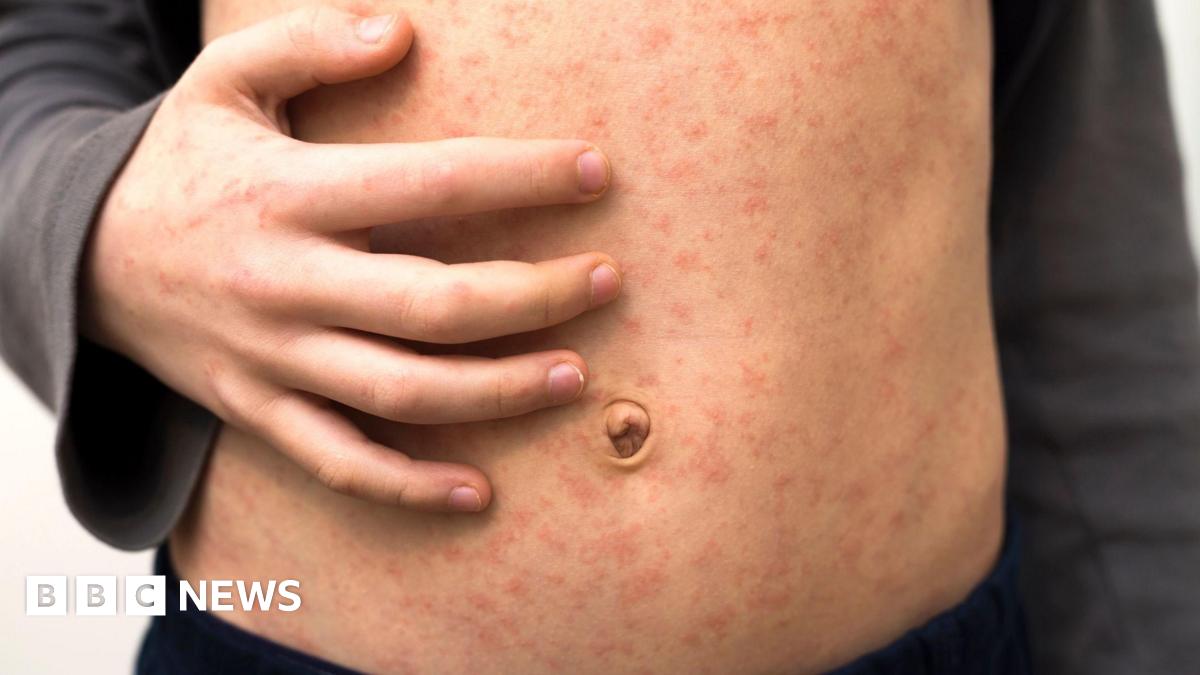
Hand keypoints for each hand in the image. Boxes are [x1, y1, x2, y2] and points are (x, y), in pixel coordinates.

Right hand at [81, 7, 619, 512]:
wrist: (78, 257)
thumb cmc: (177, 163)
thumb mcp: (222, 81)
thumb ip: (307, 42)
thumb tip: (402, 33)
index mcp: (289, 194)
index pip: (431, 184)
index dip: (522, 178)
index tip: (594, 170)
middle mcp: (286, 283)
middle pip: (433, 304)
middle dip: (534, 295)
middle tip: (606, 281)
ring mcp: (272, 357)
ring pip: (402, 392)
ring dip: (499, 391)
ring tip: (577, 375)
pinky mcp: (259, 410)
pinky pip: (341, 462)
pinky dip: (409, 486)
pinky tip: (478, 491)